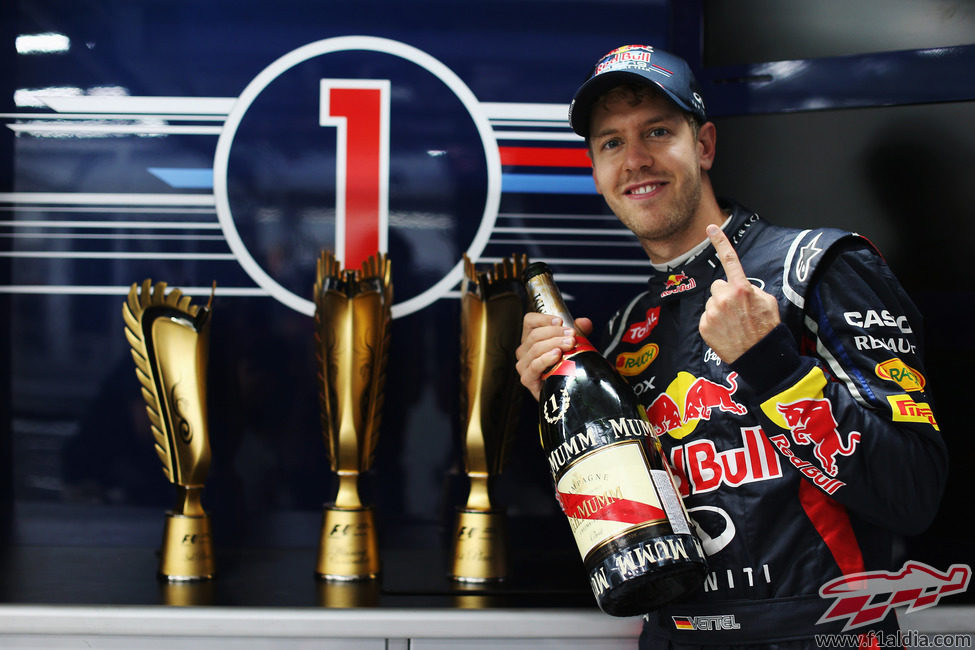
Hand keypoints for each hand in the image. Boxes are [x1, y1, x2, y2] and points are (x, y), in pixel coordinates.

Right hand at [515, 312, 592, 400]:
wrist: (564, 391)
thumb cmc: (565, 366)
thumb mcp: (574, 345)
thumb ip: (580, 331)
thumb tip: (585, 322)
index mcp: (531, 338)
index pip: (530, 321)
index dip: (544, 319)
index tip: (560, 322)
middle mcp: (524, 350)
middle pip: (535, 335)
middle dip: (555, 333)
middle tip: (572, 336)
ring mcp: (524, 365)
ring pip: (535, 348)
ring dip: (554, 344)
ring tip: (569, 345)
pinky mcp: (527, 379)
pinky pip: (534, 366)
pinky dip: (545, 359)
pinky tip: (556, 355)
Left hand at [699, 224, 779, 362]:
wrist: (760, 357)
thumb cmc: (767, 329)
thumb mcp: (768, 302)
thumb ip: (751, 290)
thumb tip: (741, 287)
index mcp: (742, 288)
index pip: (730, 260)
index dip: (721, 242)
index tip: (711, 228)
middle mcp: (724, 298)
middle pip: (718, 286)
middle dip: (725, 294)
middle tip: (738, 311)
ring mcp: (712, 312)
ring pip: (711, 302)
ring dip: (720, 309)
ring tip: (734, 324)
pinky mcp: (704, 326)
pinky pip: (706, 317)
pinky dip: (714, 323)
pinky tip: (726, 332)